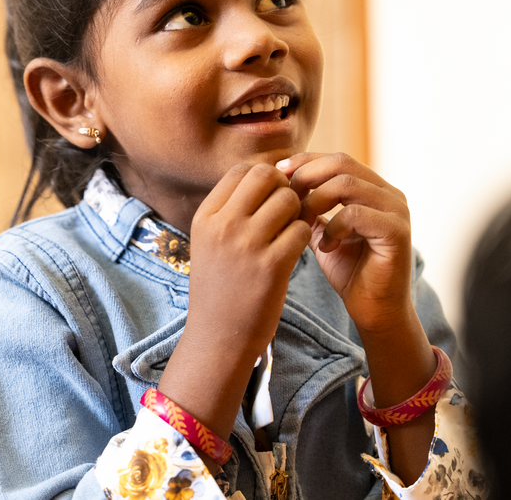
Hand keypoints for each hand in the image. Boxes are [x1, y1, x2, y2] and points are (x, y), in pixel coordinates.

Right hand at [157, 163, 310, 442]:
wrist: (217, 338)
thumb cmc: (219, 289)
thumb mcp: (209, 243)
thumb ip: (230, 211)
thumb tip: (264, 176)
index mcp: (205, 217)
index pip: (241, 170)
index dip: (264, 178)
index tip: (272, 197)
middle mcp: (223, 226)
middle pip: (266, 177)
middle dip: (283, 189)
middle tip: (288, 211)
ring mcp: (246, 245)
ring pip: (288, 200)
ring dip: (298, 212)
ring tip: (292, 231)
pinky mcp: (271, 266)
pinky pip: (302, 230)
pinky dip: (305, 236)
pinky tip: (296, 250)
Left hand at [278, 153, 413, 334]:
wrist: (374, 311)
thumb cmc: (350, 273)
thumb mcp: (323, 233)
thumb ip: (311, 208)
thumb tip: (282, 185)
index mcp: (374, 189)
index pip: (337, 159)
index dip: (305, 161)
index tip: (277, 172)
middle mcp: (389, 194)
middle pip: (342, 163)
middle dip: (307, 176)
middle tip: (285, 195)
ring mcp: (396, 210)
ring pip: (347, 184)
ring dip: (316, 200)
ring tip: (302, 222)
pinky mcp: (397, 231)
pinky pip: (357, 213)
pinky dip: (334, 227)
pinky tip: (325, 247)